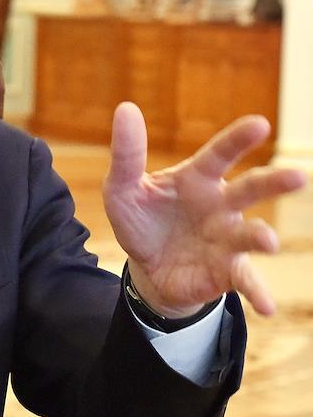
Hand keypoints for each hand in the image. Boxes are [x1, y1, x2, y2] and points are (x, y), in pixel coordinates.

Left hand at [103, 102, 306, 316]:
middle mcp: (222, 205)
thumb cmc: (142, 219)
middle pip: (251, 190)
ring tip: (268, 242)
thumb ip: (127, 154)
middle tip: (298, 175)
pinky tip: (266, 308)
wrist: (146, 267)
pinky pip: (246, 280)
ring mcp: (228, 238)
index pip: (220, 154)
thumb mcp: (122, 188)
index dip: (238, 140)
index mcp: (198, 179)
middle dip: (274, 182)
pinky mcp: (226, 270)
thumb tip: (126, 108)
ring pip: (252, 235)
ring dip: (262, 237)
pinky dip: (258, 293)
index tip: (260, 125)